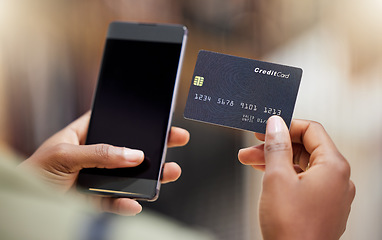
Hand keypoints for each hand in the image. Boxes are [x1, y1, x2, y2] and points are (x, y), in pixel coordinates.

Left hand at [19, 112, 189, 215]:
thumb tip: (132, 154)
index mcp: (85, 135)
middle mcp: (96, 156)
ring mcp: (99, 178)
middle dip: (154, 145)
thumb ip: (98, 153)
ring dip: (151, 175)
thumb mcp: (63, 155)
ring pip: (130, 176)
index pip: (115, 122)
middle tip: (175, 138)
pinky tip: (136, 203)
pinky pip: (118, 201)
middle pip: (130, 148)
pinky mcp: (97, 200)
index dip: (136, 119)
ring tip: (170, 172)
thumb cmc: (34, 172)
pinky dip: (128, 203)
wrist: (24, 205)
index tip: (157, 117)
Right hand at [238, 116, 354, 239]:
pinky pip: (303, 182)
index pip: (311, 130)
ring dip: (275, 161)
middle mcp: (337, 179)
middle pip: (304, 149)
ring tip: (249, 161)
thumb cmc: (292, 228)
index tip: (267, 128)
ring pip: (301, 166)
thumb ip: (277, 146)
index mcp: (334, 167)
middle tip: (252, 147)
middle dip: (275, 146)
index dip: (286, 126)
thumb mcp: (277, 177)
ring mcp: (330, 195)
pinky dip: (284, 176)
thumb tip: (276, 124)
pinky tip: (265, 176)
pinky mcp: (321, 207)